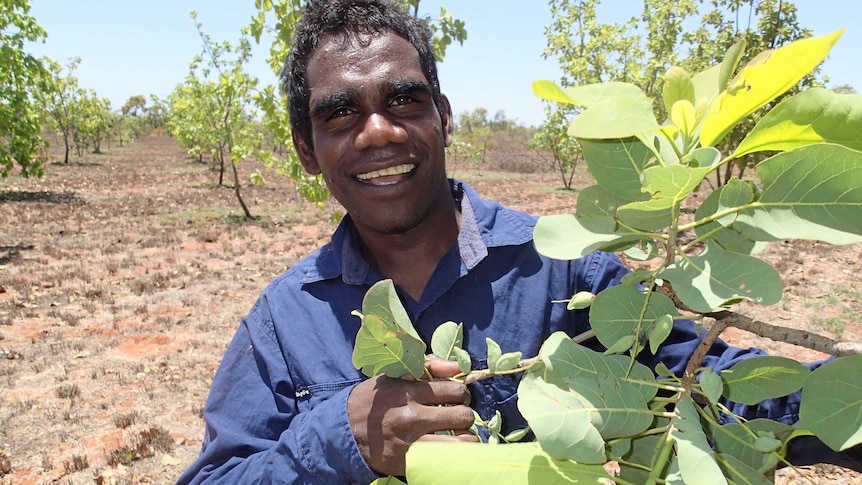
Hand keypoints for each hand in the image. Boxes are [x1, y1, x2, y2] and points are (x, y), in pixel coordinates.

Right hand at [347, 356, 476, 475]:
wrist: (344, 431)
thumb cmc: (373, 400)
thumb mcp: (392, 376)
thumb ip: (426, 367)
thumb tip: (455, 366)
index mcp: (408, 391)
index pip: (454, 390)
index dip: (462, 393)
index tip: (458, 397)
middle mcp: (411, 416)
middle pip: (461, 415)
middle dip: (465, 415)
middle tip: (459, 416)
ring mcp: (410, 442)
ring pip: (459, 443)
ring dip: (465, 439)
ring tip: (460, 435)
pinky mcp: (408, 463)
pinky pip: (444, 461)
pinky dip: (453, 457)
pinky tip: (450, 451)